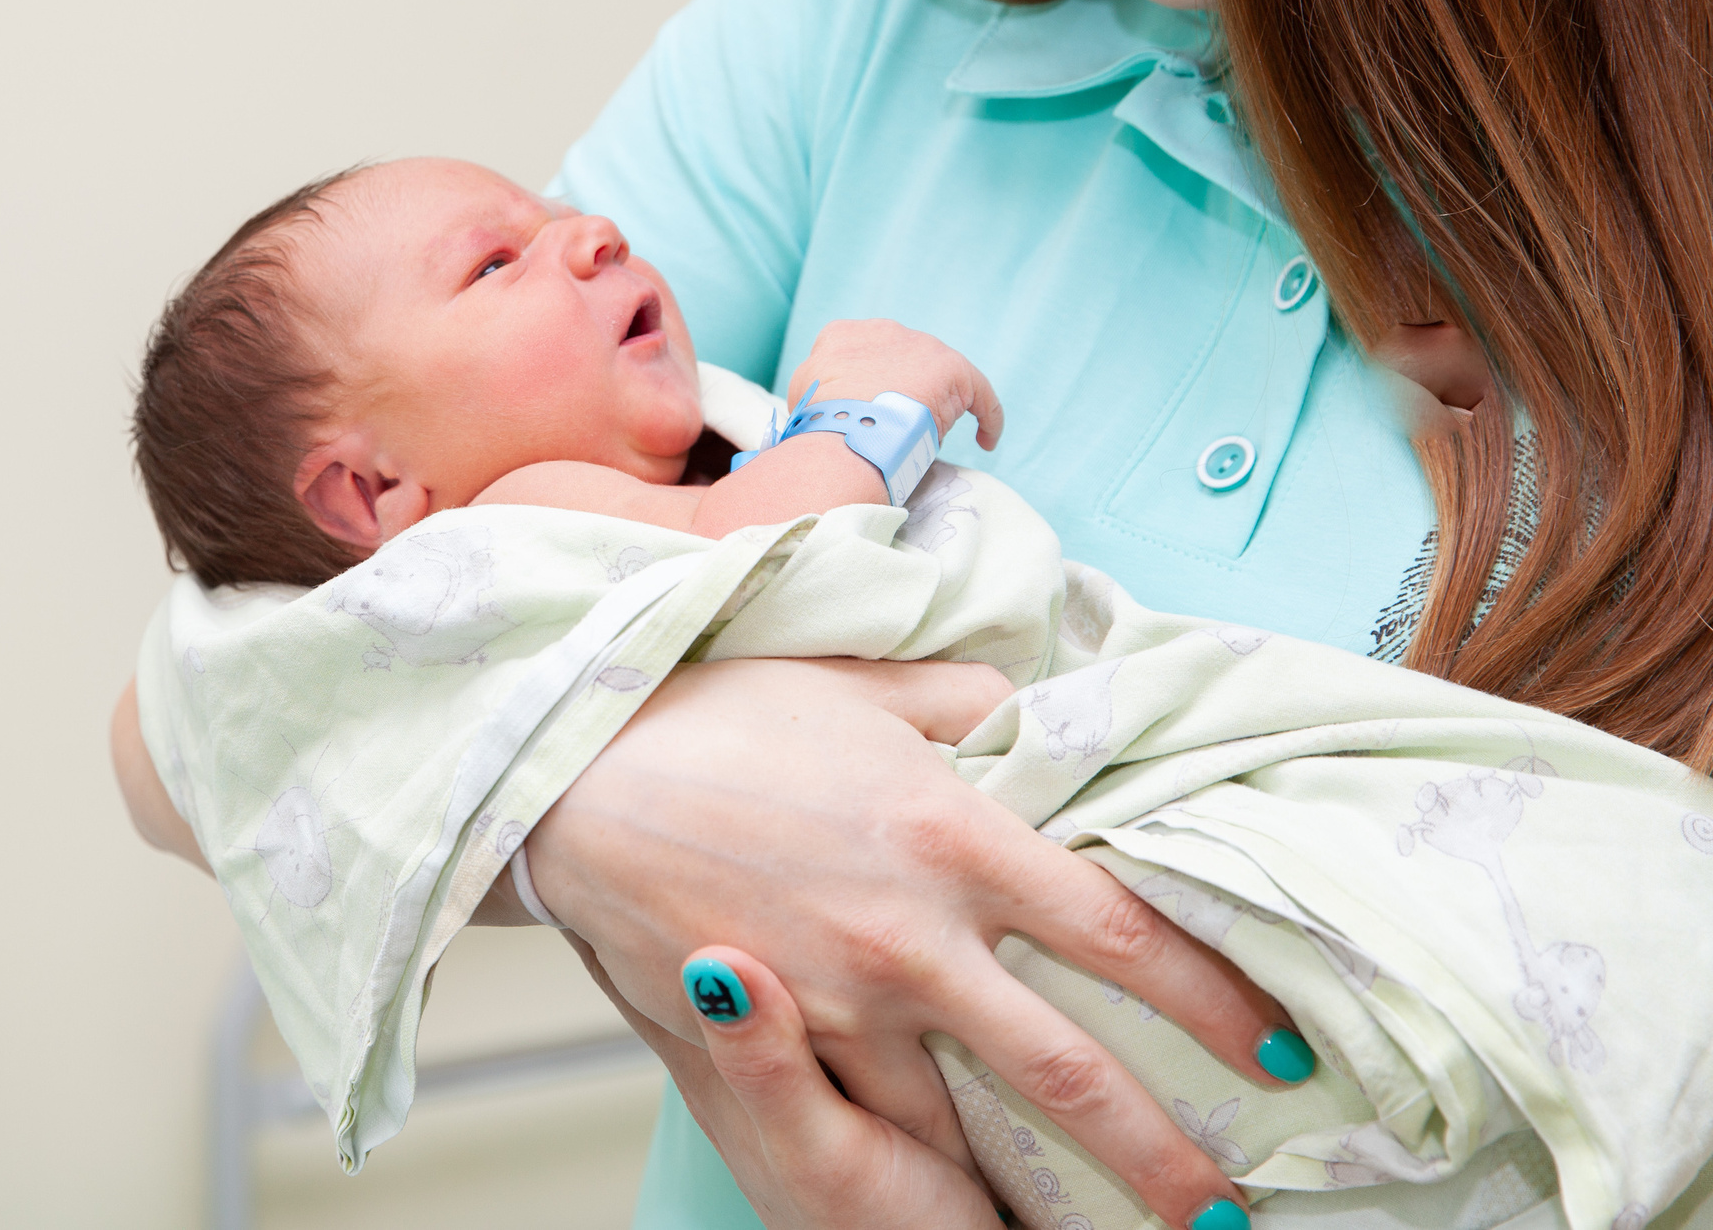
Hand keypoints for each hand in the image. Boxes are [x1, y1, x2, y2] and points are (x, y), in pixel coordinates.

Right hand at [525, 656, 1274, 1229]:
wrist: (578, 769)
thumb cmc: (720, 710)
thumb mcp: (862, 680)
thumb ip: (971, 698)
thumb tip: (1039, 702)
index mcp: (955, 832)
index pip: (1119, 930)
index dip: (1213, 1000)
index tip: (1277, 1046)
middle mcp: (912, 932)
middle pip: (1066, 1068)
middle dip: (1159, 1153)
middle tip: (1225, 1209)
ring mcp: (839, 999)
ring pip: (966, 1124)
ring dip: (1038, 1187)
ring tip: (1101, 1225)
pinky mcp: (771, 1036)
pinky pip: (863, 1122)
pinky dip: (922, 1171)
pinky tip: (963, 1202)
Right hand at [786, 320, 1002, 450]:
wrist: (842, 431)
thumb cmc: (817, 424)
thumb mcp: (803, 395)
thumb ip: (819, 391)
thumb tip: (830, 411)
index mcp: (841, 335)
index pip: (860, 354)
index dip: (865, 383)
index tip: (866, 409)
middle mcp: (884, 331)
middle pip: (901, 360)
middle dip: (901, 389)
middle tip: (894, 427)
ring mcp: (920, 346)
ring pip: (937, 377)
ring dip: (935, 404)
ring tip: (928, 438)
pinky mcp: (954, 369)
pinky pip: (980, 395)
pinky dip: (987, 417)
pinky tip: (987, 440)